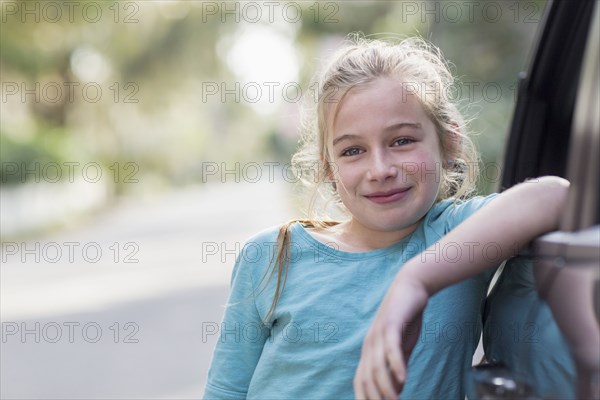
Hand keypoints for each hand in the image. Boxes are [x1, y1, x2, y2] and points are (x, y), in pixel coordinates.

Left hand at [353, 278, 428, 399]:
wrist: (411, 287)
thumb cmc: (406, 319)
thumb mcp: (402, 347)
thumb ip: (398, 367)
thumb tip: (397, 390)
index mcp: (369, 352)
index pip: (361, 382)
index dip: (366, 399)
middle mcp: (369, 344)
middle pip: (366, 378)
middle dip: (375, 399)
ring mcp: (378, 334)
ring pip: (377, 367)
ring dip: (386, 387)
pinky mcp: (391, 324)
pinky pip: (391, 348)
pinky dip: (396, 365)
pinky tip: (404, 379)